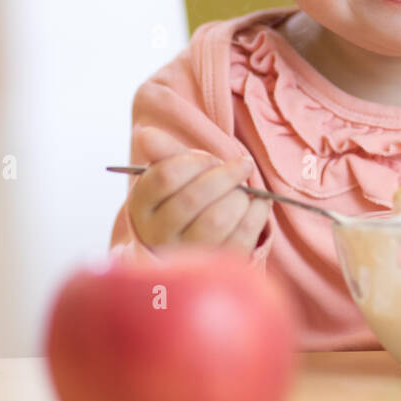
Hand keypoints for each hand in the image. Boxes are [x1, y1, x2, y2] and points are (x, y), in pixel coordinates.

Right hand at [127, 125, 271, 254]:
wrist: (192, 240)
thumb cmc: (184, 195)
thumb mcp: (171, 172)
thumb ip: (163, 151)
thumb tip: (146, 134)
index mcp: (141, 205)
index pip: (165, 176)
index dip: (196, 161)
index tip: (212, 158)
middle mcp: (157, 234)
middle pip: (193, 198)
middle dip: (225, 176)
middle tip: (242, 165)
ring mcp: (186, 255)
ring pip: (216, 220)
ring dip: (239, 197)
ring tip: (245, 190)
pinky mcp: (216, 265)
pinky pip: (241, 237)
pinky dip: (256, 213)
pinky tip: (258, 203)